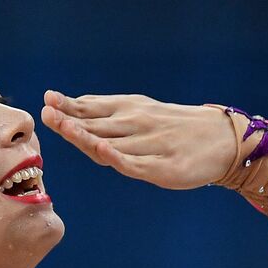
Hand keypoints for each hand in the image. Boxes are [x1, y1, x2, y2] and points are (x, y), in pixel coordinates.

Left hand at [40, 90, 237, 189]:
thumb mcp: (140, 112)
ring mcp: (149, 146)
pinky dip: (118, 157)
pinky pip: (135, 163)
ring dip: (88, 135)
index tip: (48, 100)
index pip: (92, 108)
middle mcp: (137, 124)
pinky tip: (103, 150)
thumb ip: (106, 113)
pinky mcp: (162, 167)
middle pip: (97, 124)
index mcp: (129, 109)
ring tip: (65, 127)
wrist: (220, 139)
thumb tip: (69, 106)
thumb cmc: (173, 128)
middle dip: (70, 120)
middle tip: (47, 114)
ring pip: (112, 142)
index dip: (69, 105)